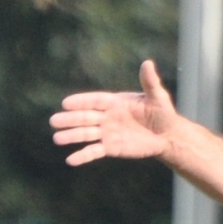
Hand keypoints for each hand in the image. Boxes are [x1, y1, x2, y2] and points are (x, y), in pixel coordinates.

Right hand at [50, 60, 177, 165]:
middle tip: (54, 121)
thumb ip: (150, 83)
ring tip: (57, 139)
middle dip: (70, 119)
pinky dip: (83, 155)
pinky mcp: (111, 147)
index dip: (81, 102)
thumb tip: (147, 63)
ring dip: (72, 136)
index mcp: (115, 102)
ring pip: (87, 134)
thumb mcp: (158, 97)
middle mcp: (107, 117)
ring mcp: (107, 132)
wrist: (168, 135)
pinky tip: (71, 160)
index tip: (66, 103)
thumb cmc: (162, 113)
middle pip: (86, 117)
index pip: (95, 100)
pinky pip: (94, 151)